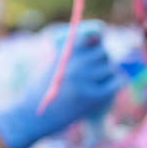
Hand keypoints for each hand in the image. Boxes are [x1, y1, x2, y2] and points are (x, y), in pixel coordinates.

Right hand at [0, 22, 120, 147]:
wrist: (31, 115)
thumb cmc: (40, 88)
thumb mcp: (52, 62)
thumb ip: (71, 50)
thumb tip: (100, 32)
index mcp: (65, 51)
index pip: (94, 33)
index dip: (98, 36)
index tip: (98, 39)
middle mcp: (76, 63)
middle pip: (103, 53)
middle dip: (101, 60)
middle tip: (94, 69)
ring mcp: (85, 80)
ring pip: (110, 69)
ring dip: (106, 74)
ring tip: (96, 82)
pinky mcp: (93, 97)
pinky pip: (115, 83)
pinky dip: (114, 83)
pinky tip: (108, 87)